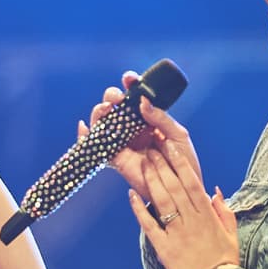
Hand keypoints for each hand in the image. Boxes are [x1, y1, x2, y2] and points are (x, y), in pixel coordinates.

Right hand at [81, 72, 202, 202]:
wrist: (181, 189)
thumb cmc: (183, 162)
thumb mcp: (178, 135)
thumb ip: (161, 118)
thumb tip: (142, 102)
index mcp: (149, 118)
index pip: (136, 96)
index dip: (130, 84)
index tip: (130, 79)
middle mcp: (133, 128)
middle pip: (115, 105)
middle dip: (112, 96)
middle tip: (119, 98)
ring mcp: (123, 142)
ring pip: (103, 121)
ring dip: (100, 111)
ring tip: (107, 109)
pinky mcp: (115, 158)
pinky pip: (96, 145)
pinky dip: (85, 136)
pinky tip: (84, 127)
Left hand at [129, 140, 238, 268]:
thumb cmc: (225, 263)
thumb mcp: (231, 234)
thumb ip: (224, 211)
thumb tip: (214, 191)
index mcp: (208, 215)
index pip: (193, 182)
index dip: (181, 163)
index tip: (172, 147)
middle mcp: (192, 221)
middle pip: (175, 187)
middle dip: (162, 164)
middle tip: (151, 148)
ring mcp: (178, 234)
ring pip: (163, 200)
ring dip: (151, 180)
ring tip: (142, 162)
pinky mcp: (165, 248)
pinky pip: (149, 225)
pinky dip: (139, 209)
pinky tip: (131, 194)